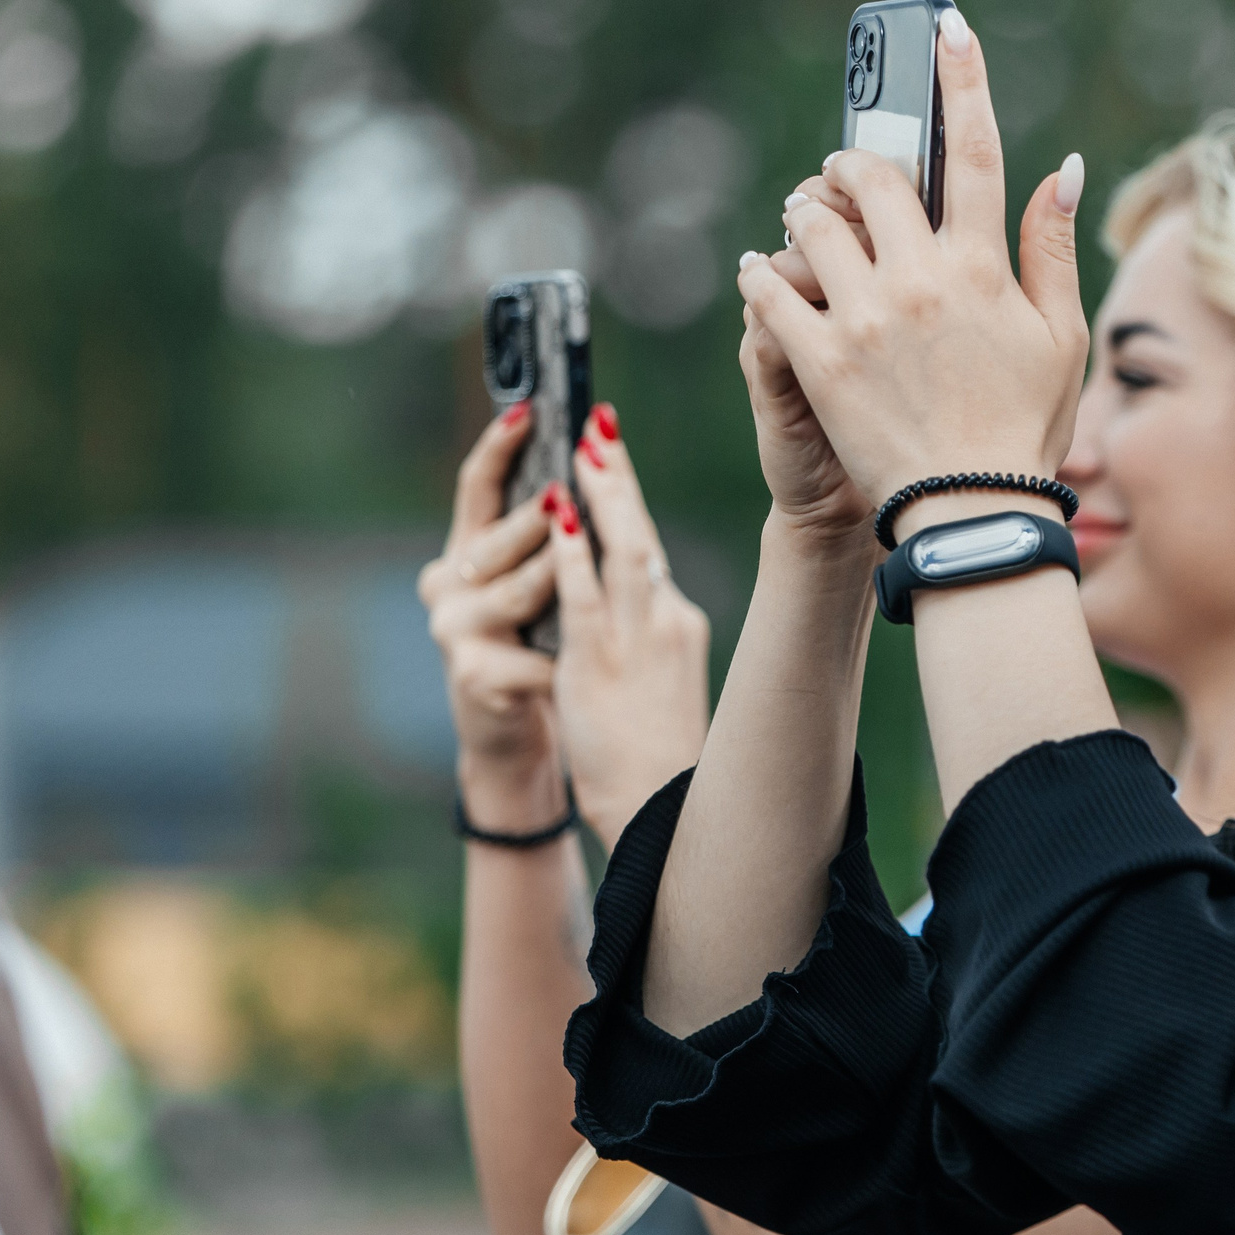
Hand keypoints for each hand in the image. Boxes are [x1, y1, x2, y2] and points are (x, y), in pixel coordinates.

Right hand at [419, 406, 561, 824]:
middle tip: (567, 495)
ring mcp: (454, 631)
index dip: (498, 447)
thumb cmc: (535, 641)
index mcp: (468, 550)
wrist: (514, 728)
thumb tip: (596, 459)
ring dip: (556, 580)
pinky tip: (593, 662)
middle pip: (498, 540)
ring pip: (516, 594)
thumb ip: (553, 535)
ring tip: (588, 569)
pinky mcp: (474, 678)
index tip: (529, 410)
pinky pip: (533, 657)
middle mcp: (447, 583)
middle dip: (537, 520)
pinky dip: (567, 659)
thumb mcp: (538, 582)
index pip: (477, 486)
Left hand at [546, 403, 714, 844]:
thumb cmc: (660, 755)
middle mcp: (664, 621)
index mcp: (676, 623)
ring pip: (624, 551)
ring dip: (602, 496)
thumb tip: (621, 598)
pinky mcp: (602, 666)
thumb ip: (639, 635)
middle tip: (599, 425)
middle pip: (643, 533)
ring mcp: (637, 641)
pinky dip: (573, 553)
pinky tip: (558, 518)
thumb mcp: (659, 680)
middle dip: (619, 477)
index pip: (649, 548)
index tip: (611, 455)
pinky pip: (586, 598)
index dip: (628, 499)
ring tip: (583, 448)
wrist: (664, 809)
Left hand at [744, 7, 1088, 523]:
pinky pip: (769, 289)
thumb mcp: (1059, 337)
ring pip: (814, 223)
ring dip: (808, 213)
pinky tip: (768, 275)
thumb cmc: (1023, 427)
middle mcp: (922, 279)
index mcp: (985, 268)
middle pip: (875, 177)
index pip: (977, 152)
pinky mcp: (817, 359)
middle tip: (850, 176)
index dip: (964, 81)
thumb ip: (1051, 248)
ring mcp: (864, 318)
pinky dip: (764, 275)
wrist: (970, 515)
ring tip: (811, 226)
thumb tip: (1060, 168)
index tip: (949, 29)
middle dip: (856, 163)